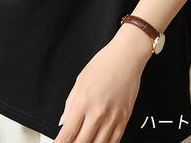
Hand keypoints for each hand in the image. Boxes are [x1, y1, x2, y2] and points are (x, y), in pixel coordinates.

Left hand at [55, 23, 151, 142]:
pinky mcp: (124, 118)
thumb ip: (70, 103)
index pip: (67, 134)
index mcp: (83, 102)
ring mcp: (112, 117)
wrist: (127, 56)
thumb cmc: (104, 63)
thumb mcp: (81, 80)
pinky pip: (114, 141)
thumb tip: (63, 121)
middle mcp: (97, 112)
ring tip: (83, 142)